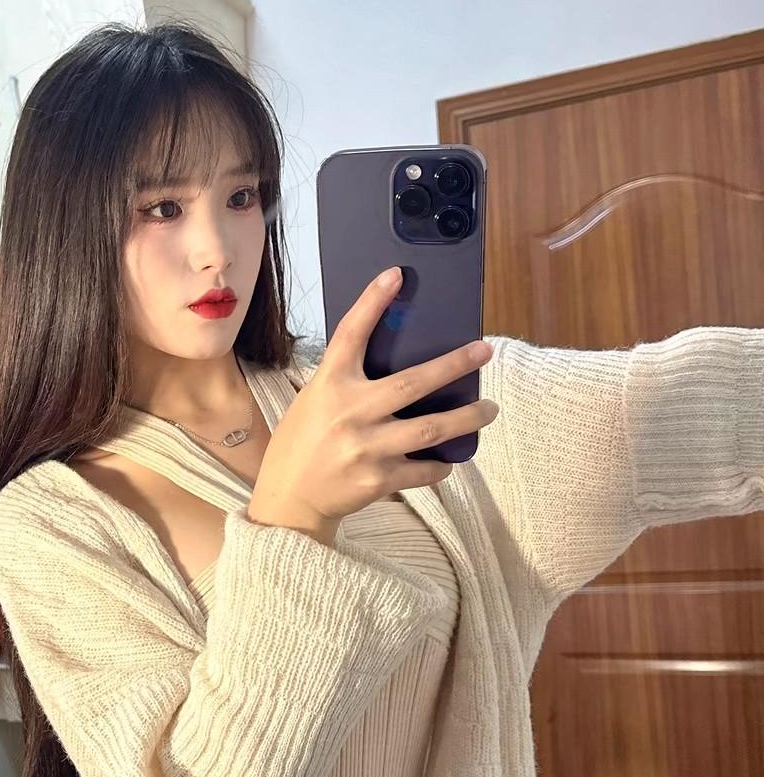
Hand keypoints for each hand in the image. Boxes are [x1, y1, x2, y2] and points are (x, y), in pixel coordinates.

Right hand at [249, 266, 498, 535]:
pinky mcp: (378, 480)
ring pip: (430, 429)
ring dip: (465, 418)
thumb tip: (397, 363)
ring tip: (488, 410)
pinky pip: (423, 470)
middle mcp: (350, 412)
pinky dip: (439, 465)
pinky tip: (449, 459)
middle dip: (454, 365)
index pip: (351, 334)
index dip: (372, 303)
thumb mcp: (314, 401)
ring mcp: (366, 448)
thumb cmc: (301, 445)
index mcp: (329, 385)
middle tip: (484, 352)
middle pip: (413, 383)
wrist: (288, 501)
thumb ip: (347, 383)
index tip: (395, 275)